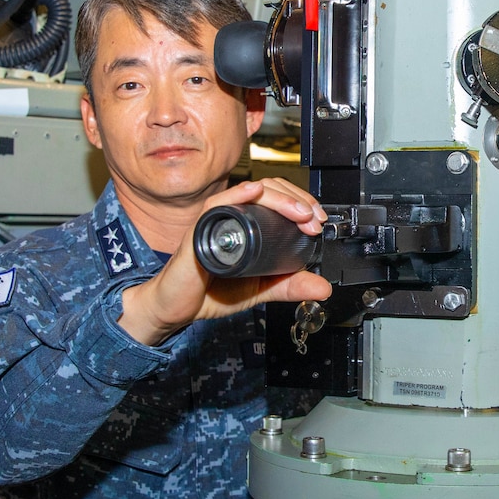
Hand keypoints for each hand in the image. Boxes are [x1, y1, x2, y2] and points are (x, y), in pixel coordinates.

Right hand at [118, 178, 331, 344]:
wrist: (176, 309)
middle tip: (314, 220)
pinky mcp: (199, 233)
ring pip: (249, 194)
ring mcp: (215, 223)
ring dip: (280, 199)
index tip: (318, 221)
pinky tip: (254, 192)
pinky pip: (215, 207)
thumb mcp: (261, 289)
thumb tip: (323, 287)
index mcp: (247, 225)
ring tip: (300, 213)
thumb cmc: (210, 293)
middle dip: (297, 200)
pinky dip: (236, 195)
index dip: (301, 203)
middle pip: (268, 190)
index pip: (277, 198)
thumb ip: (290, 285)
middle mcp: (232, 218)